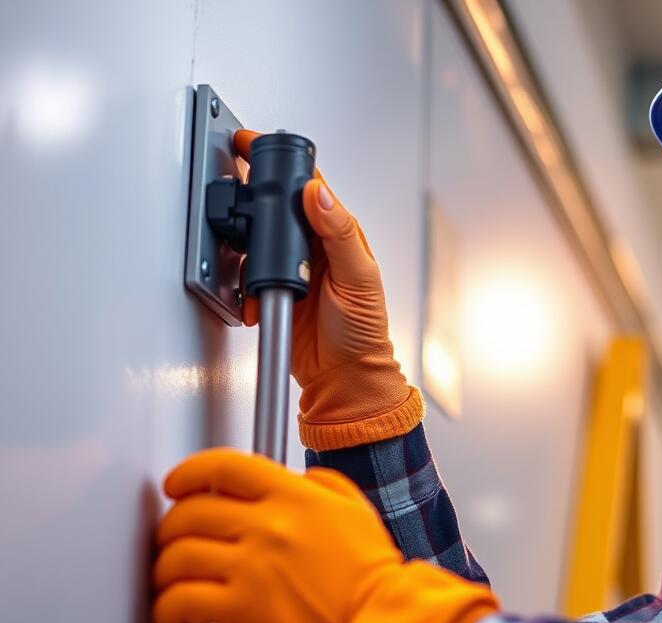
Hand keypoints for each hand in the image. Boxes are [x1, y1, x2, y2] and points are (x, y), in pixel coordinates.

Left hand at [152, 449, 402, 622]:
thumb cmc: (372, 580)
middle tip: (176, 545)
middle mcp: (268, 526)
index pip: (223, 467)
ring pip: (174, 558)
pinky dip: (170, 618)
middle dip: (170, 530)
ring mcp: (250, 567)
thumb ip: (323, 484)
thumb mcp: (356, 511)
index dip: (188, 472)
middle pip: (188, 512)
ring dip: (166, 576)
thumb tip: (296, 480)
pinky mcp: (238, 611)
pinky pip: (176, 605)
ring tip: (180, 589)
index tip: (177, 484)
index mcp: (294, 498)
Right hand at [233, 130, 420, 449]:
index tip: (254, 144)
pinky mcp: (273, 287)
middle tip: (238, 183)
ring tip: (248, 248)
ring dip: (249, 241)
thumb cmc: (363, 332)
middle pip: (279, 203)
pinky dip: (243, 277)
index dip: (285, 162)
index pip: (311, 185)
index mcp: (341, 233)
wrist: (343, 378)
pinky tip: (253, 288)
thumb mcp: (358, 278)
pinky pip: (247, 270)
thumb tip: (318, 193)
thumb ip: (338, 233)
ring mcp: (293, 265)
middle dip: (257, 193)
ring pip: (259, 234)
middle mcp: (316, 245)